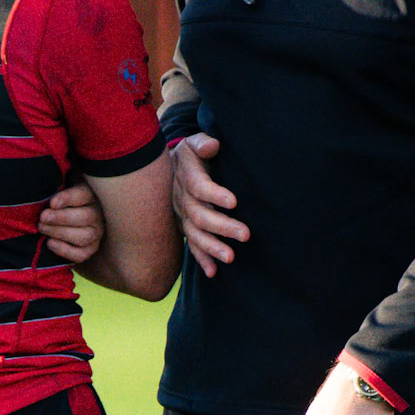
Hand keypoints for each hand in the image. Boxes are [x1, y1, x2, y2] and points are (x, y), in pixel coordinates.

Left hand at [38, 180, 103, 262]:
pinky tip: (50, 243)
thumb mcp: (62, 182)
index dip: (68, 199)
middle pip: (85, 217)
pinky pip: (81, 255)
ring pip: (84, 236)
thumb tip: (45, 166)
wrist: (65, 215)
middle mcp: (98, 214)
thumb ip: (57, 177)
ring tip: (42, 228)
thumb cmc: (60, 197)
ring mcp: (96, 233)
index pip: (83, 195)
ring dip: (60, 233)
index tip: (52, 203)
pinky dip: (64, 251)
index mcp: (91, 194)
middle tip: (42, 218)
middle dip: (61, 219)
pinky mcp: (90, 249)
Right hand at [171, 133, 248, 277]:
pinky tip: (214, 272)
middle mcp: (182, 198)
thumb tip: (213, 146)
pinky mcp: (185, 226)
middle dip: (222, 226)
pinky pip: (191, 245)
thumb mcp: (194, 142)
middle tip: (245, 235)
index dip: (214, 195)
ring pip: (194, 234)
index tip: (234, 202)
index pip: (198, 187)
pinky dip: (202, 259)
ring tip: (231, 258)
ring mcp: (182, 215)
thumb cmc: (192, 154)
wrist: (169, 167)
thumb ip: (203, 143)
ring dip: (212, 247)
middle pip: (199, 215)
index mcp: (186, 176)